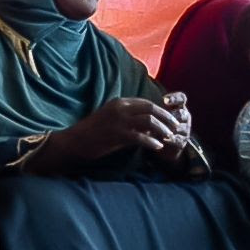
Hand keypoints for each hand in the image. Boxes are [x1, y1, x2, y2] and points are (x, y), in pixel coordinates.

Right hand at [66, 97, 180, 159]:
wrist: (74, 142)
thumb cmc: (92, 133)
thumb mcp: (112, 121)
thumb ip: (130, 122)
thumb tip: (149, 127)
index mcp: (119, 102)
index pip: (146, 103)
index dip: (161, 111)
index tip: (170, 119)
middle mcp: (120, 108)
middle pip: (151, 109)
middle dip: (166, 118)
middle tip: (175, 128)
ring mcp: (118, 121)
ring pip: (148, 121)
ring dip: (162, 129)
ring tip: (169, 138)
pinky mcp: (116, 134)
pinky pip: (140, 137)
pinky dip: (151, 142)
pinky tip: (158, 147)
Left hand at [157, 92, 192, 155]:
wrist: (160, 143)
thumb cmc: (157, 125)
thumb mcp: (155, 115)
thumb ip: (155, 108)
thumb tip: (150, 104)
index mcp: (179, 107)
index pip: (182, 98)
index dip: (175, 98)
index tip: (164, 100)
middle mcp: (185, 117)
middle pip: (181, 113)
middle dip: (169, 116)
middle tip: (158, 119)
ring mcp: (185, 129)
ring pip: (179, 127)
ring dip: (167, 129)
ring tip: (157, 130)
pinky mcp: (182, 142)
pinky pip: (177, 140)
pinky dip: (169, 139)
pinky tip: (162, 139)